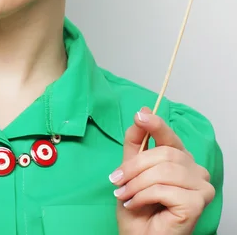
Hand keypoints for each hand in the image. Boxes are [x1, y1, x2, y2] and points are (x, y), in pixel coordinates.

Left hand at [113, 106, 214, 234]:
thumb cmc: (138, 205)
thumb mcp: (130, 166)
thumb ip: (136, 141)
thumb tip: (143, 111)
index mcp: (180, 158)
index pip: (170, 136)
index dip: (156, 124)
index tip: (140, 116)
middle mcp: (195, 170)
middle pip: (163, 154)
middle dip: (134, 166)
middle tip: (117, 180)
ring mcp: (200, 187)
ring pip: (163, 171)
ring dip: (136, 183)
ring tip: (124, 194)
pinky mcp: (197, 204)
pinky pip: (165, 189)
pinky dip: (143, 196)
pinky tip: (135, 204)